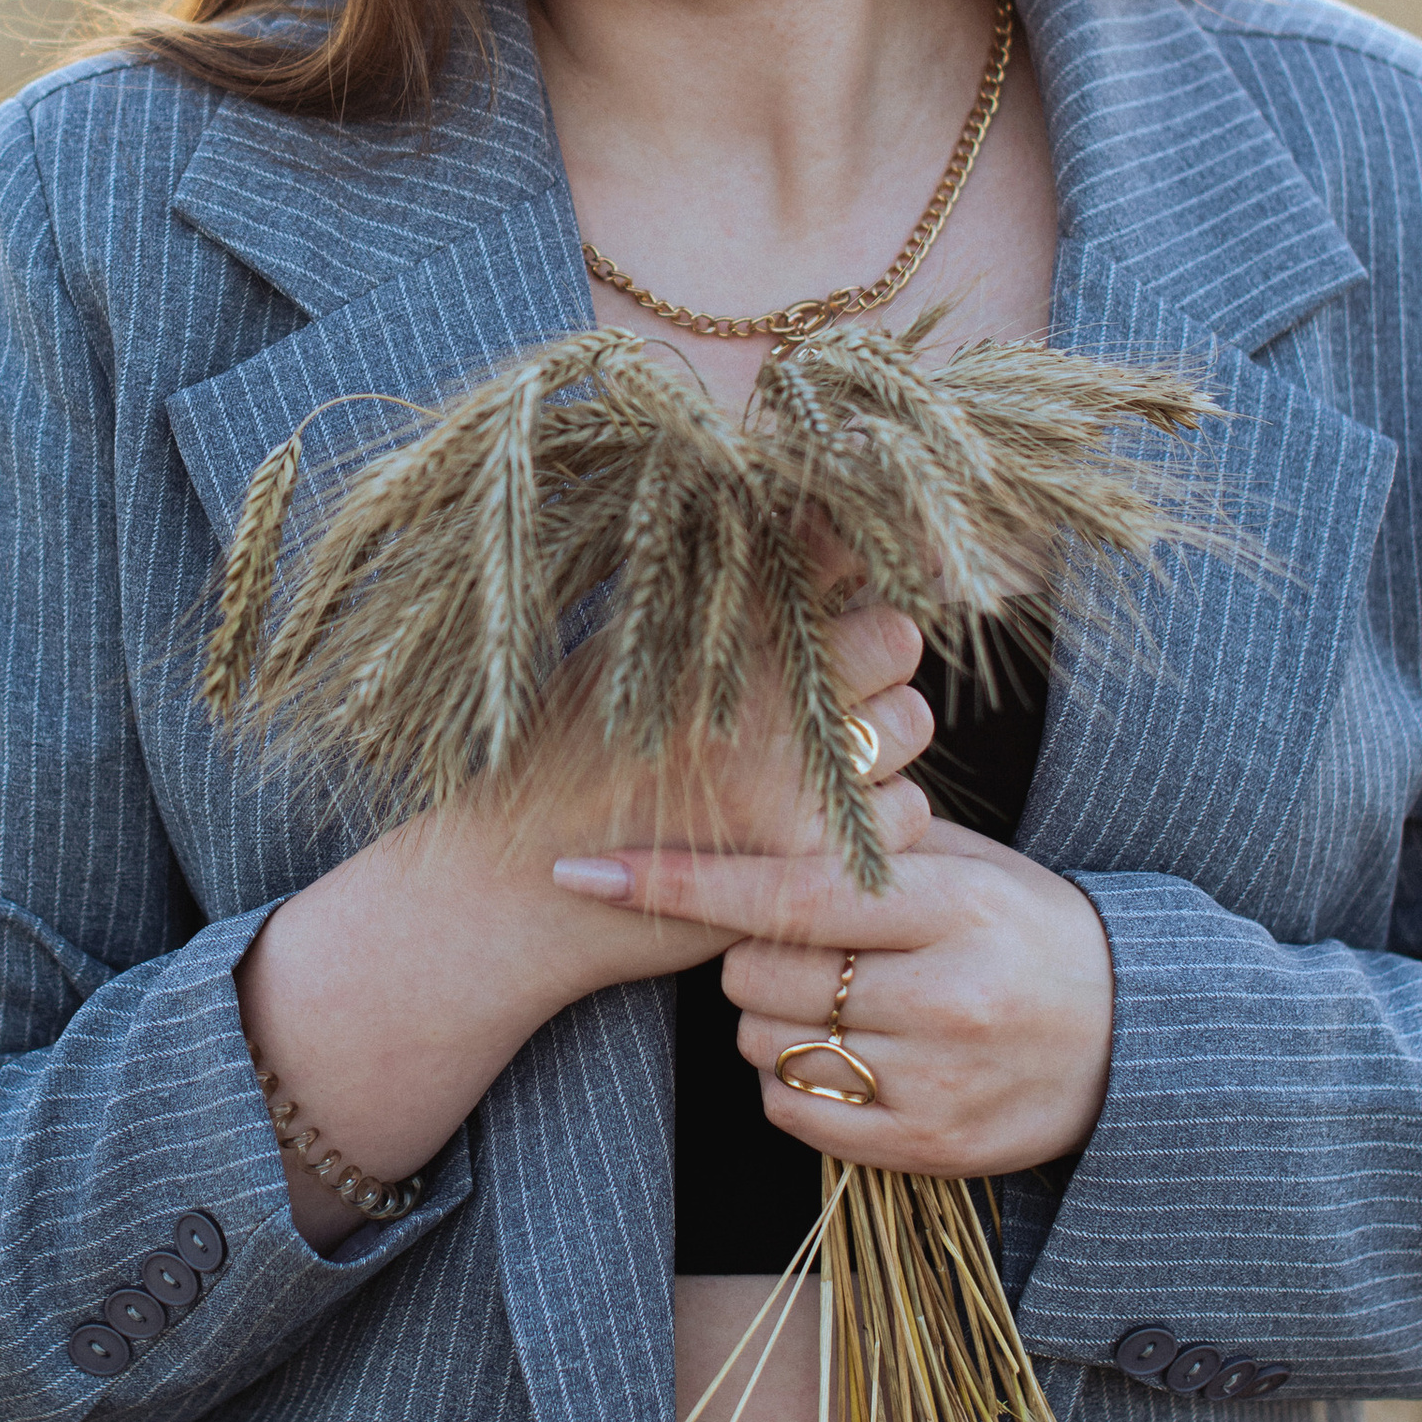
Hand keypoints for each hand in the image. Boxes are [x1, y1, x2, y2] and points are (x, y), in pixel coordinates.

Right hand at [240, 605, 934, 1243]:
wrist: (509, 885)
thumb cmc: (560, 758)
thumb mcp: (624, 649)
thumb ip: (709, 596)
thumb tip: (807, 536)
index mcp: (711, 621)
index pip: (836, 546)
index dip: (867, 546)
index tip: (869, 563)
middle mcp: (760, 687)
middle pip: (895, 633)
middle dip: (875, 654)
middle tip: (837, 681)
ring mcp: (791, 774)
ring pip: (912, 722)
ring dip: (882, 736)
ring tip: (819, 758)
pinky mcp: (811, 857)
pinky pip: (905, 814)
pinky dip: (875, 819)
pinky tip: (815, 822)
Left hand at [556, 803, 1113, 1180]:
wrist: (1138, 1038)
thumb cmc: (1028, 928)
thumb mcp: (970, 864)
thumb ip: (872, 840)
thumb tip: (751, 797)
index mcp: (953, 905)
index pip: (790, 889)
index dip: (680, 879)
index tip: (587, 868)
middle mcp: (945, 994)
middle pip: (758, 973)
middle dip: (747, 954)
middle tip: (797, 943)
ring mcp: (936, 1079)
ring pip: (767, 1047)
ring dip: (768, 1022)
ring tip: (832, 1000)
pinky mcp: (930, 1148)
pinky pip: (797, 1113)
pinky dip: (791, 1083)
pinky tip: (841, 1055)